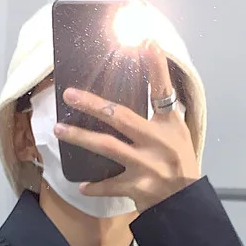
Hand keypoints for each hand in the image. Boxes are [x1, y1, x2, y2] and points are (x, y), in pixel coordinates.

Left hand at [56, 43, 199, 206]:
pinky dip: (95, 186)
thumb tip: (150, 80)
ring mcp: (145, 166)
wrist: (187, 203)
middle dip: (93, 105)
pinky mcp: (136, 188)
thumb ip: (162, 110)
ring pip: (107, 148)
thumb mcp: (178, 131)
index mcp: (169, 125)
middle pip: (121, 117)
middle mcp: (157, 142)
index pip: (163, 90)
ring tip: (59, 129)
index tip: (147, 41)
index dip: (156, 66)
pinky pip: (109, 185)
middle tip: (70, 94)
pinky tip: (80, 184)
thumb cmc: (181, 161)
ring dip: (81, 138)